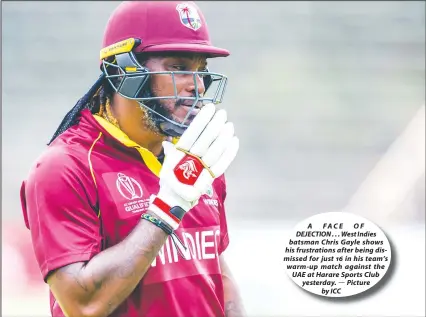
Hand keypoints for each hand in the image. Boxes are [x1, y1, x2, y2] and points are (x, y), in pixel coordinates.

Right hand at [148, 103, 238, 228]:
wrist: (174, 200)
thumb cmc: (171, 180)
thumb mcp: (167, 165)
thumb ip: (171, 153)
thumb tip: (167, 143)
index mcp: (177, 155)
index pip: (191, 134)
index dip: (201, 121)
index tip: (209, 108)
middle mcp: (188, 161)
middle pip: (205, 141)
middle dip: (215, 125)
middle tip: (222, 113)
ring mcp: (199, 171)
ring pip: (215, 151)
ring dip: (223, 137)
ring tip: (229, 125)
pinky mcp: (209, 179)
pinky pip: (222, 164)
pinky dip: (230, 153)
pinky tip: (234, 141)